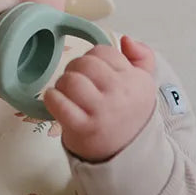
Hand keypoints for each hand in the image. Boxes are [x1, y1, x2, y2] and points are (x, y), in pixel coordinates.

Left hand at [44, 34, 157, 162]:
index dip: (93, 58)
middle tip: (76, 82)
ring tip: (67, 93)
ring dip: (62, 84)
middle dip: (75, 69)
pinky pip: (58, 102)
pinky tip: (56, 101)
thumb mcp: (143, 85)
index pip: (104, 52)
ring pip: (70, 80)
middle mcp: (120, 93)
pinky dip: (52, 98)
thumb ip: (141, 57)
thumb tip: (126, 39)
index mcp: (135, 79)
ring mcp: (101, 111)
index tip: (94, 73)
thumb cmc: (129, 115)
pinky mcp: (82, 127)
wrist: (127, 155)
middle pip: (85, 64)